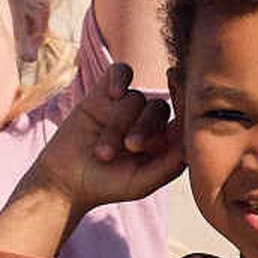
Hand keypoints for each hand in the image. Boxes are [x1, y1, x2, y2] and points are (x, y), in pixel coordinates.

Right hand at [25, 66, 186, 214]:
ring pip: (135, 97)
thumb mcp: (141, 182)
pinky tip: (113, 94)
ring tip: (102, 152)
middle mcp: (148, 119)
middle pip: (159, 107)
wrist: (65, 180)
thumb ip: (169, 165)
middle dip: (145, 127)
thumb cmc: (106, 185)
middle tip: (130, 147)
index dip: (185, 110)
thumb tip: (192, 142)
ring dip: (119, 124)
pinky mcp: (103, 92)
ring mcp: (125, 104)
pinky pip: (120, 71)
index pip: (183, 117)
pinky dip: (119, 78)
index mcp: (165, 140)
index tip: (182, 111)